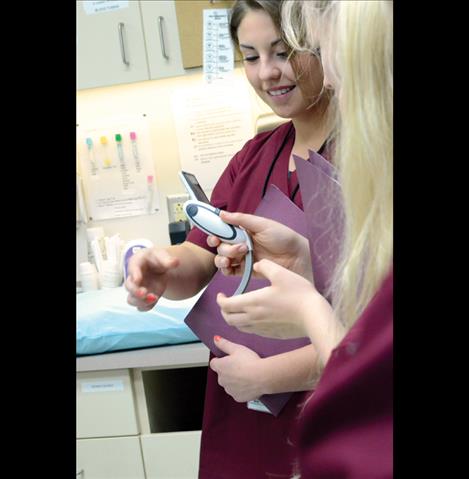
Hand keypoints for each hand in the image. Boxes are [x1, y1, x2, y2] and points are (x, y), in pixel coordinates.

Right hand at [125, 247, 178, 310]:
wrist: (158, 266)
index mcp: (136, 264)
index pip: (132, 268)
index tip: (137, 279)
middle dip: (135, 291)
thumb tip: (175, 262)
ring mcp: (138, 289)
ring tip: (154, 298)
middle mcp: (133, 278)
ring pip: (132, 299)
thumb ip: (167, 260)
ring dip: (140, 301)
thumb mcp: (161, 255)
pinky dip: (146, 306)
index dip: (134, 274)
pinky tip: (155, 301)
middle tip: (144, 293)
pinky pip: (141, 306)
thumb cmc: (156, 258)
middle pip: (129, 286)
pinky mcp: (144, 298)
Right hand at [207, 211, 312, 281]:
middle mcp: (240, 243)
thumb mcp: (262, 224)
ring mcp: (242, 257)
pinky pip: (229, 271)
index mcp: (242, 230)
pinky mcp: (245, 270)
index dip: (215, 233)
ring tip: (238, 256)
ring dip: (224, 258)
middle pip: (220, 247)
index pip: (222, 231)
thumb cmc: (283, 237)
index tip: (214, 237)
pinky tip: (230, 267)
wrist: (296, 256)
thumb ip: (241, 219)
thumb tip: (222, 214)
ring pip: (222, 259)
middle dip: (225, 247)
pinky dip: (226, 270)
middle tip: (240, 246)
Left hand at [209, 336, 264, 401]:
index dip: (221, 360)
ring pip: (229, 384)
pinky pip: (237, 392)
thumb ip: (224, 344)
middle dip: (228, 371)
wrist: (262, 377)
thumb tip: (215, 339)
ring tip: (247, 374)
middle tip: (241, 365)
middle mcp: (222, 380)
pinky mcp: (238, 397)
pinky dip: (241, 389)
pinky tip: (249, 383)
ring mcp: (229, 390)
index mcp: (220, 367)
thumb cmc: (250, 361)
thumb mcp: (237, 348)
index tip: (229, 359)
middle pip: (222, 374)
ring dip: (235, 380)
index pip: (214, 363)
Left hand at [217, 259, 342, 363]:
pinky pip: (251, 331)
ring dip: (233, 319)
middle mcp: (253, 318)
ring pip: (238, 327)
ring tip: (238, 310)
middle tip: (227, 301)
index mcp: (252, 302)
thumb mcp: (281, 273)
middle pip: (228, 319)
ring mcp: (262, 328)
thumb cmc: (298, 293)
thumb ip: (265, 266)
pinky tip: (254, 317)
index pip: (226, 305)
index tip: (221, 294)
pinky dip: (246, 325)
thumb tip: (255, 265)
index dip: (220, 300)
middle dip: (224, 310)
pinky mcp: (270, 334)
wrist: (314, 316)